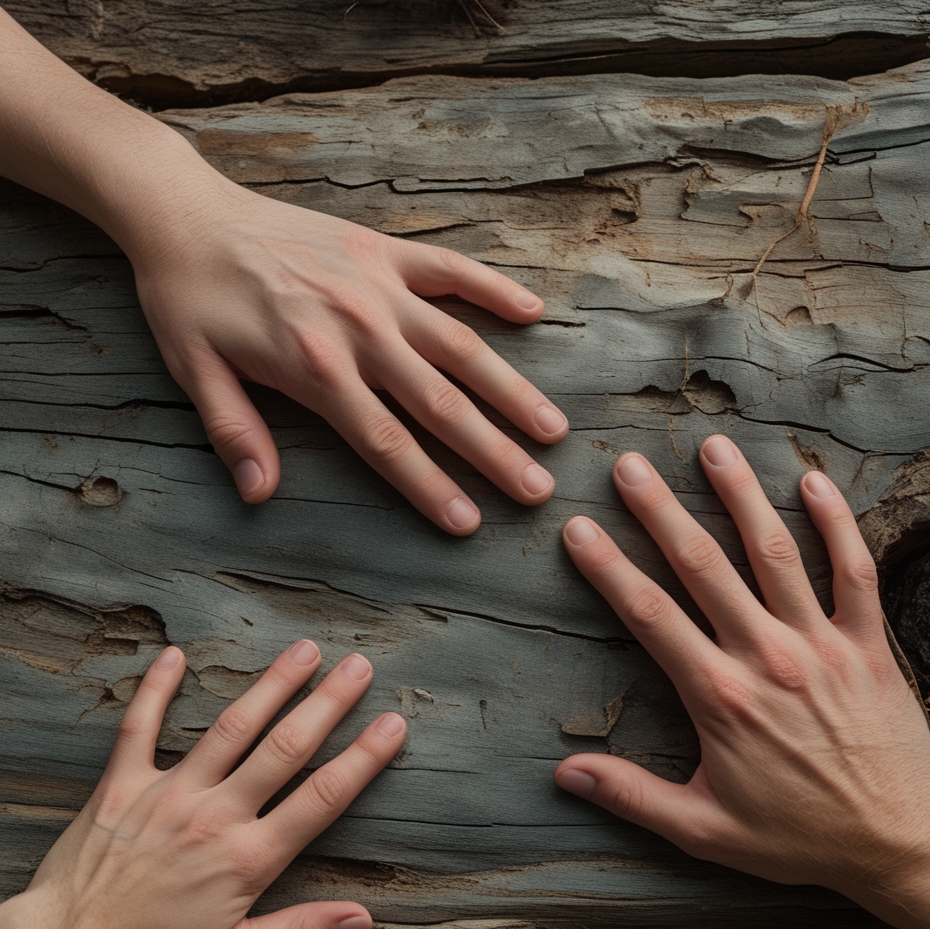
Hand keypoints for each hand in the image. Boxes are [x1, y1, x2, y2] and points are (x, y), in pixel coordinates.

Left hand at [0, 642, 405, 928]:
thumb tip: (362, 920)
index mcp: (246, 857)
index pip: (321, 799)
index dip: (363, 759)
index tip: (394, 725)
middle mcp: (215, 815)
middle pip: (285, 748)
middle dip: (328, 704)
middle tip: (359, 667)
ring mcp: (169, 792)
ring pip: (231, 727)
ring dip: (272, 685)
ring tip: (305, 651)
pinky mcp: (123, 782)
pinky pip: (141, 726)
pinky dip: (156, 689)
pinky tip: (174, 655)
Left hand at [128, 178, 567, 531]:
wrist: (187, 214)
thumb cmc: (188, 299)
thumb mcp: (194, 371)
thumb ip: (234, 432)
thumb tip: (260, 494)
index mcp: (314, 367)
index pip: (386, 441)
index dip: (431, 486)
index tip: (469, 522)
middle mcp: (358, 329)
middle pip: (439, 403)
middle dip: (492, 452)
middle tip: (537, 490)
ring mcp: (378, 286)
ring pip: (460, 344)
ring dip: (510, 388)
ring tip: (551, 427)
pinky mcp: (384, 250)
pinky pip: (452, 269)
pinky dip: (493, 288)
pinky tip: (533, 311)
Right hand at [554, 437, 929, 895]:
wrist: (901, 846)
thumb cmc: (799, 838)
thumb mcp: (705, 830)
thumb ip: (632, 796)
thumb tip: (564, 774)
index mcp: (719, 696)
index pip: (649, 615)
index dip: (608, 568)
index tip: (579, 528)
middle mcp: (766, 656)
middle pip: (702, 567)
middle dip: (661, 511)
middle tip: (630, 466)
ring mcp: (821, 644)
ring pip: (774, 554)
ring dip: (740, 497)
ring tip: (713, 449)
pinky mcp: (869, 644)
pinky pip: (854, 572)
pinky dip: (837, 524)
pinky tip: (812, 482)